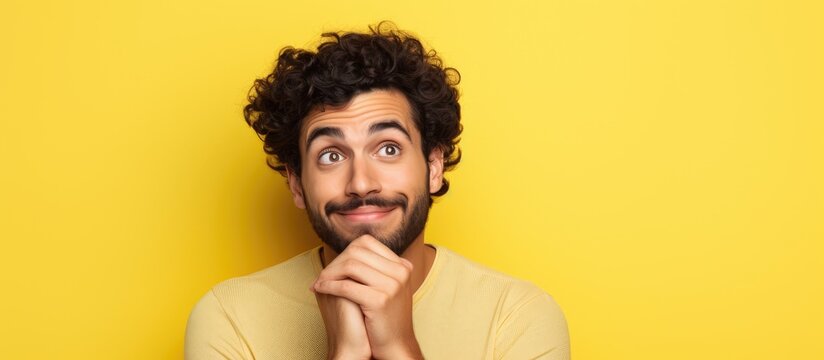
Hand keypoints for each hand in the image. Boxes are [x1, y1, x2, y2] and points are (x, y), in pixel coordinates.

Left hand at [312, 236, 423, 358]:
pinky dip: (329, 286)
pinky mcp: (380, 300)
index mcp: (402, 265)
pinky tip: (320, 289)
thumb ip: (374, 267)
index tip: (334, 267)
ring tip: (320, 282)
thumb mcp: (387, 286)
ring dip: (329, 273)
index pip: (366, 243)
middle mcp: (400, 271)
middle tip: (322, 275)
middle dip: (335, 262)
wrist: (396, 344)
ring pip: (350, 266)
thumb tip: (348, 250)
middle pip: (357, 252)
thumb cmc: (385, 316)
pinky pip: (346, 286)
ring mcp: (392, 285)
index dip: (345, 252)